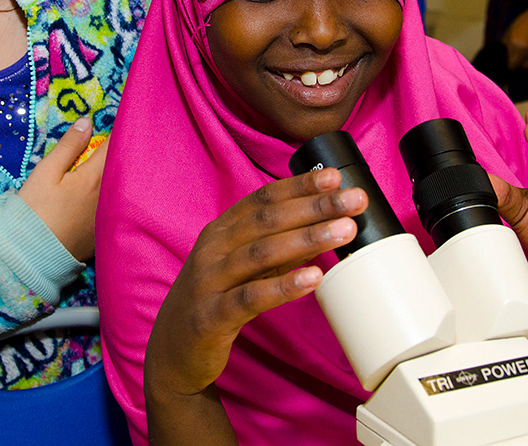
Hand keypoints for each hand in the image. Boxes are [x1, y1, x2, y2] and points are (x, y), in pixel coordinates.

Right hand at [18, 117, 104, 261]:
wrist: (31, 255)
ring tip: (98, 169)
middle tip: (101, 146)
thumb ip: (69, 145)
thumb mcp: (46, 172)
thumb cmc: (35, 210)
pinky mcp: (103, 232)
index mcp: (96, 177)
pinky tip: (94, 198)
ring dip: (112, 176)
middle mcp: (109, 196)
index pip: (114, 146)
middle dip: (113, 154)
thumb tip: (87, 122)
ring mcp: (108, 216)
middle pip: (119, 167)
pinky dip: (109, 198)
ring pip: (117, 188)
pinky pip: (112, 208)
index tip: (110, 124)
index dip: (114, 132)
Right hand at [145, 168, 360, 400]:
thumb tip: (325, 222)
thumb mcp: (243, 266)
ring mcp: (209, 280)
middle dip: (314, 206)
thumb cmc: (215, 300)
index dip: (300, 186)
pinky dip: (284, 285)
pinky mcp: (212, 315)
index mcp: (221, 230)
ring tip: (344, 231)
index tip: (336, 177)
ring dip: (307, 238)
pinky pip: (251, 297)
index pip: (264, 198)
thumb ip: (278, 244)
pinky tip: (313, 277)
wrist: (173, 349)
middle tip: (354, 199)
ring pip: (262, 252)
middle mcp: (213, 248)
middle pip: (267, 219)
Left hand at [502, 5, 527, 69]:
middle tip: (510, 60)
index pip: (508, 62)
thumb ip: (505, 44)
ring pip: (523, 67)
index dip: (505, 63)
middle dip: (512, 65)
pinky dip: (527, 62)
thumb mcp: (509, 32)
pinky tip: (525, 56)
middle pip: (515, 67)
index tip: (505, 61)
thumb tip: (502, 55)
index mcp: (513, 43)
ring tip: (518, 58)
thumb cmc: (523, 22)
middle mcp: (523, 50)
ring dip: (520, 64)